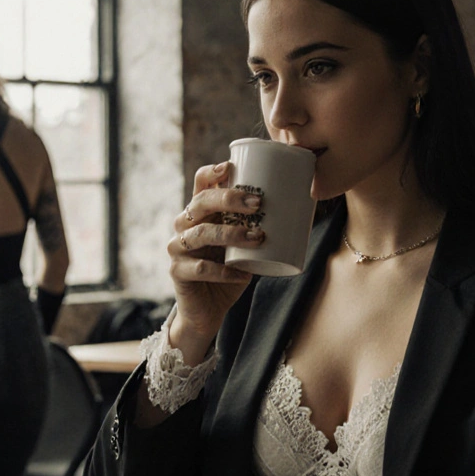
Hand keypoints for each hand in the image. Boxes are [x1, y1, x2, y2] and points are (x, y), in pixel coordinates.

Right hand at [169, 162, 263, 345]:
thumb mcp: (243, 245)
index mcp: (200, 213)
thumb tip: (297, 209)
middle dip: (229, 199)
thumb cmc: (230, 270)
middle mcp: (184, 226)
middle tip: (258, 204)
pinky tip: (243, 275)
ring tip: (258, 238)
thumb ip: (255, 227)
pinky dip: (225, 272)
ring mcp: (177, 248)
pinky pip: (202, 268)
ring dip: (232, 234)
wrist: (208, 309)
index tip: (231, 167)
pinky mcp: (178, 272)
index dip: (212, 172)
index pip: (200, 184)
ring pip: (201, 234)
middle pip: (201, 202)